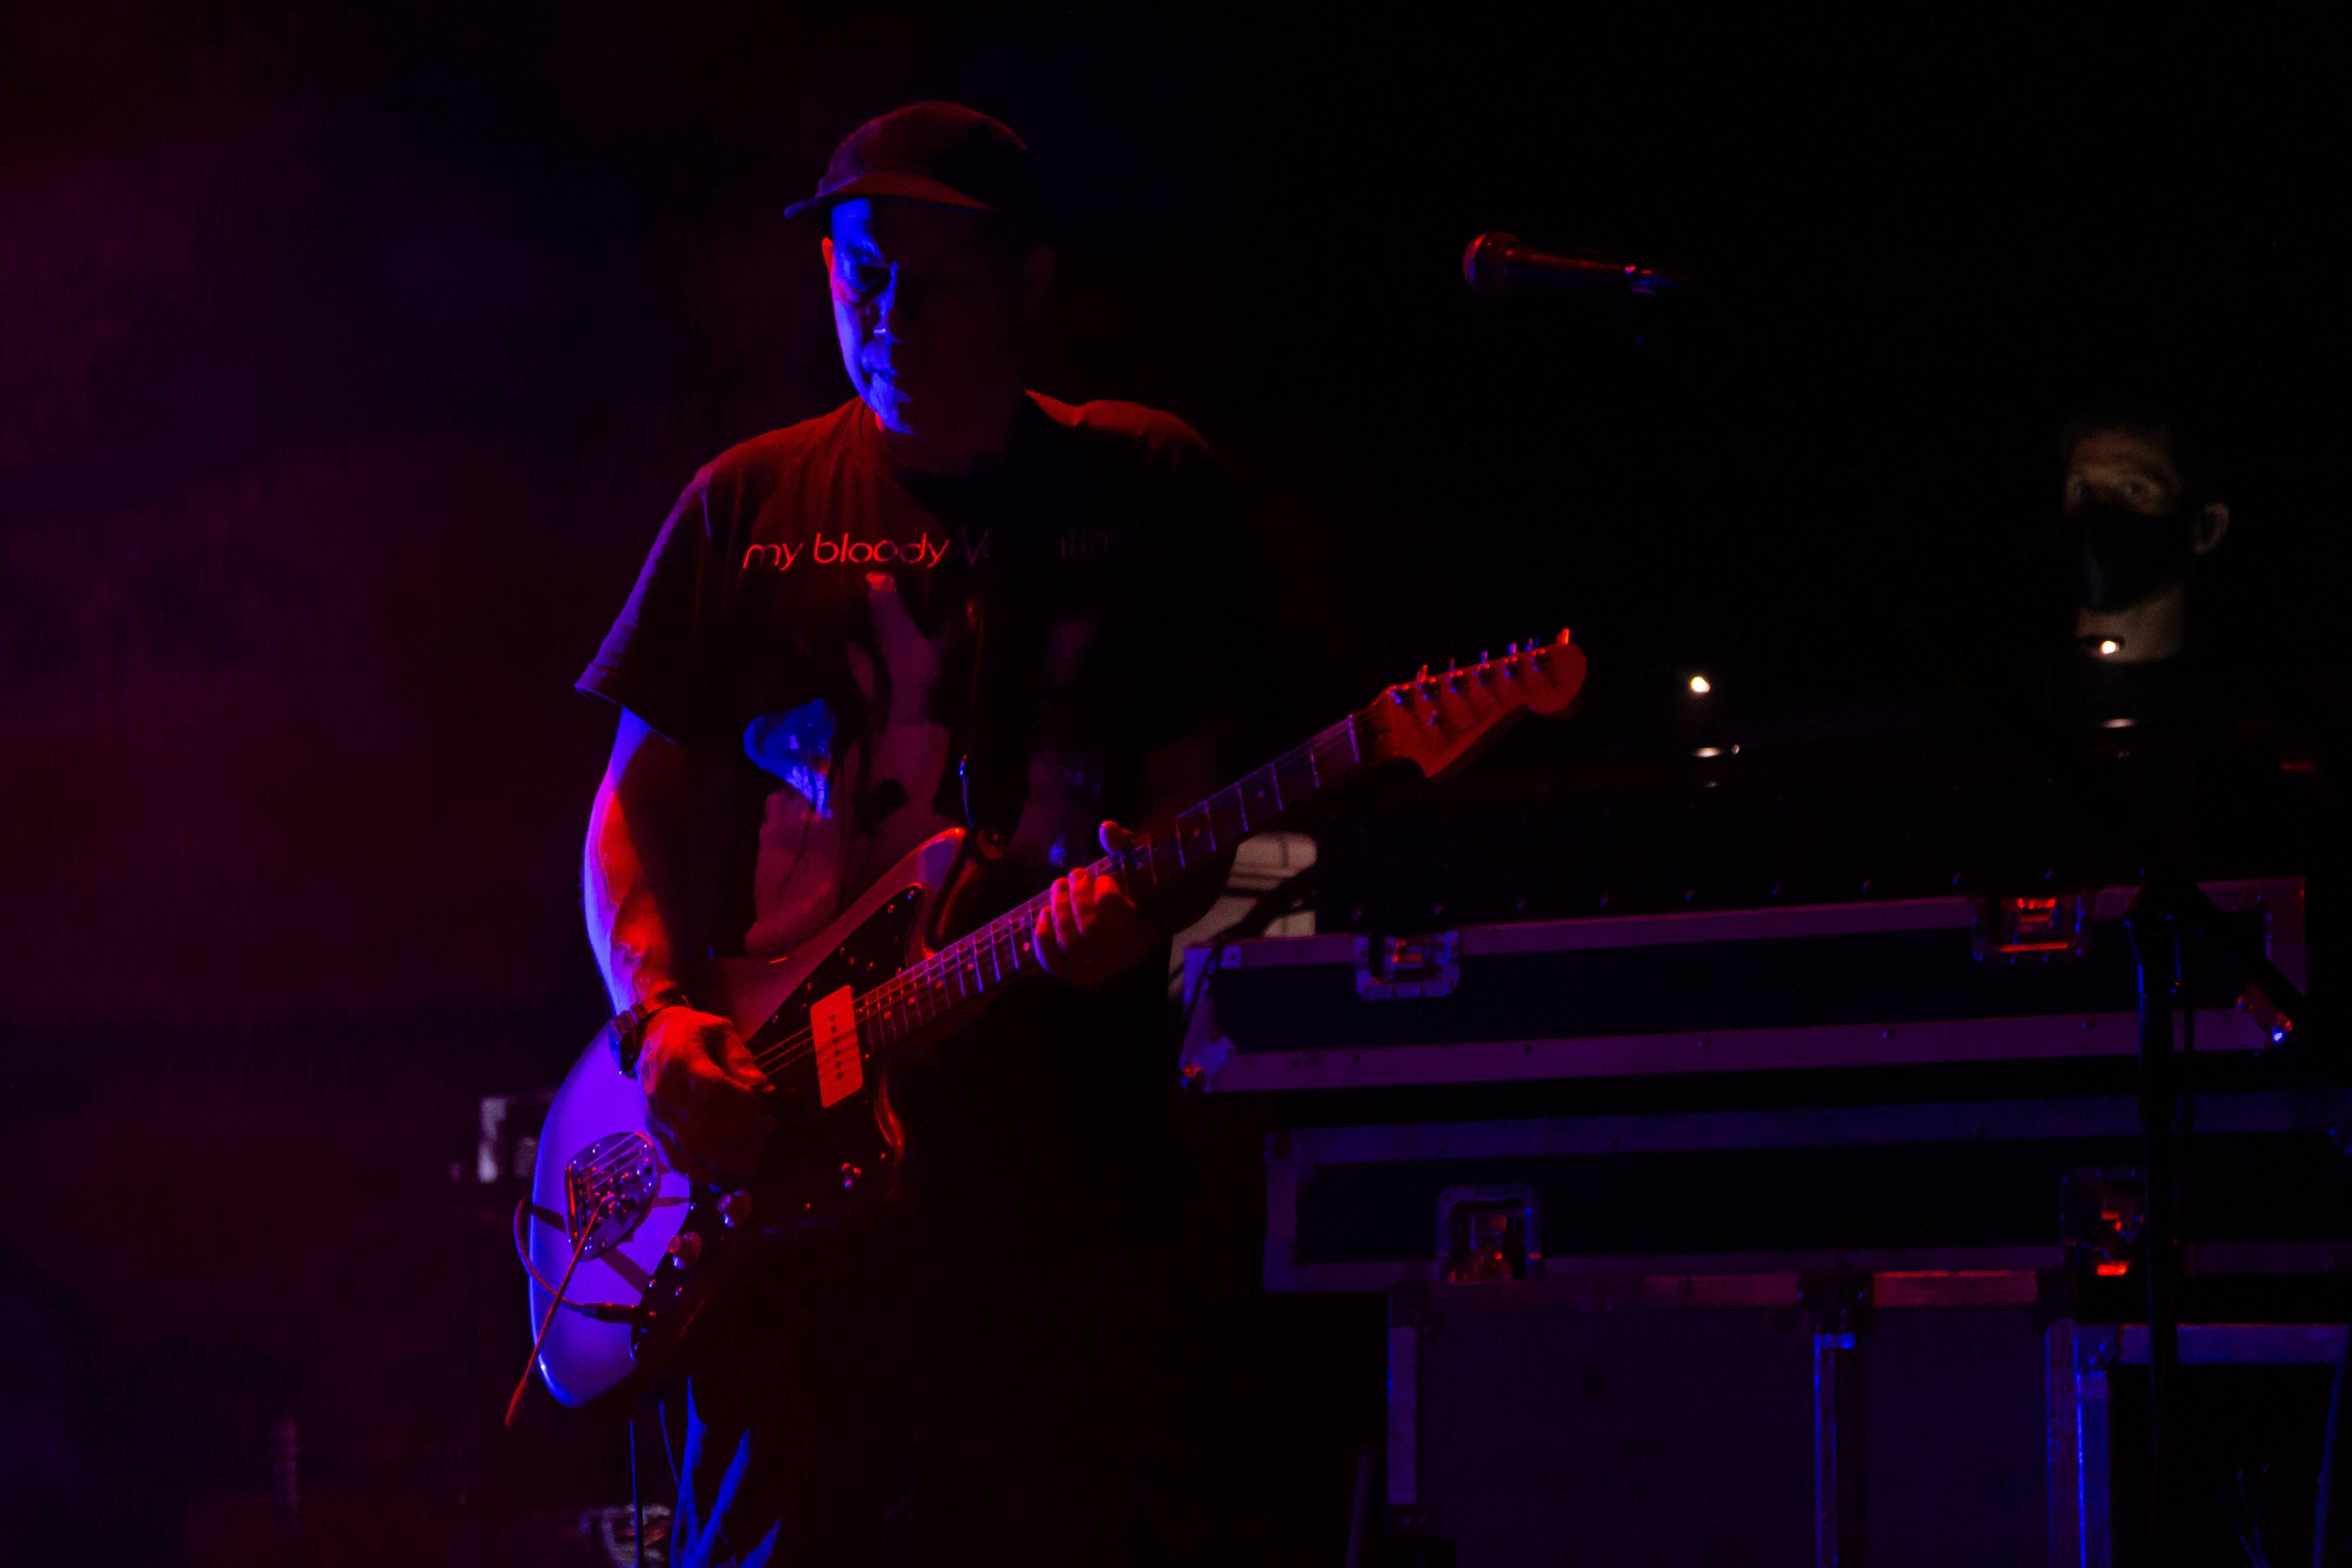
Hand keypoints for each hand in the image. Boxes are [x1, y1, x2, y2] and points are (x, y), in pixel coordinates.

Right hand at [637, 1006, 772, 1184]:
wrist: (651, 1036)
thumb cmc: (692, 1032)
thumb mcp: (720, 1030)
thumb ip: (740, 1058)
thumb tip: (763, 1088)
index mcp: (680, 1060)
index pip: (714, 1089)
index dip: (743, 1106)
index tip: (766, 1113)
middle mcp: (663, 1091)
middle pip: (704, 1123)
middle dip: (740, 1136)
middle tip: (765, 1138)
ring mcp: (655, 1114)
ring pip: (690, 1146)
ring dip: (724, 1160)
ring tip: (752, 1162)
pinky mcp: (653, 1131)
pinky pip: (674, 1159)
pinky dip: (699, 1174)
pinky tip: (723, 1178)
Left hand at [1032, 821, 1159, 986]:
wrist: (1134, 933)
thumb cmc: (1132, 894)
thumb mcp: (1134, 867)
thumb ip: (1123, 846)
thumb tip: (1106, 827)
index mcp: (1141, 929)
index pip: (1111, 907)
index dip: (1102, 887)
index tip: (1103, 878)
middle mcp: (1121, 955)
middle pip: (1089, 928)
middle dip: (1076, 897)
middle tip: (1076, 875)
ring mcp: (1098, 969)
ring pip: (1070, 944)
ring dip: (1058, 911)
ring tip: (1058, 888)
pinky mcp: (1075, 974)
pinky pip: (1053, 964)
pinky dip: (1043, 939)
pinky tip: (1042, 915)